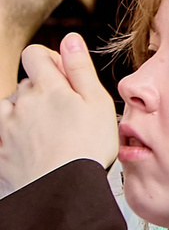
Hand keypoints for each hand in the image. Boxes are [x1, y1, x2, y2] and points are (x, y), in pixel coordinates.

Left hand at [0, 34, 119, 193]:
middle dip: (43, 93)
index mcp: (47, 87)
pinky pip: (4, 133)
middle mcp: (20, 102)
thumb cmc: (87, 147)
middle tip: (67, 116)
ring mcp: (6, 126)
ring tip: (49, 134)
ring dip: (26, 114)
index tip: (64, 77)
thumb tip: (70, 39)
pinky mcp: (0, 148)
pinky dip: (16, 136)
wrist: (61, 191)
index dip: (49, 60)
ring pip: (11, 107)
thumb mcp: (98, 103)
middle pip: (26, 84)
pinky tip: (35, 149)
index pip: (35, 54)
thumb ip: (80, 68)